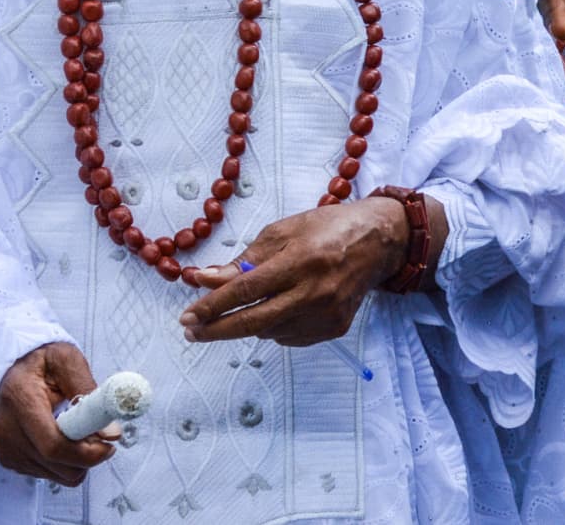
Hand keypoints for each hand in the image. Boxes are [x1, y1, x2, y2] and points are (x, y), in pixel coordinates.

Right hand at [0, 340, 118, 485]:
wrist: (13, 366)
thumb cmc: (41, 360)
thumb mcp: (67, 360)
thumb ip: (89, 392)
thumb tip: (111, 432)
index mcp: (20, 399)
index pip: (54, 445)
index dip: (87, 452)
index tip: (109, 443)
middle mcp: (7, 428)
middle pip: (56, 464)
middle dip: (87, 457)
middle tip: (101, 436)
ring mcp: (6, 447)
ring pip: (55, 475)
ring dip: (77, 461)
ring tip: (80, 433)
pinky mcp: (9, 458)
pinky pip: (47, 474)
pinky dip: (63, 463)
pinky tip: (63, 438)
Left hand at [178, 196, 416, 346]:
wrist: (378, 242)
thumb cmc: (327, 228)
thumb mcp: (283, 231)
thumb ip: (244, 259)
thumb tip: (205, 279)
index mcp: (300, 261)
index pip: (245, 291)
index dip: (211, 305)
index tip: (187, 316)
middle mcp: (314, 293)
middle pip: (253, 322)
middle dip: (216, 329)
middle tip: (191, 331)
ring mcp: (326, 316)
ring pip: (270, 331)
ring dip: (249, 321)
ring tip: (253, 300)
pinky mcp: (334, 329)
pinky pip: (289, 336)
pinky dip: (275, 324)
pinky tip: (281, 305)